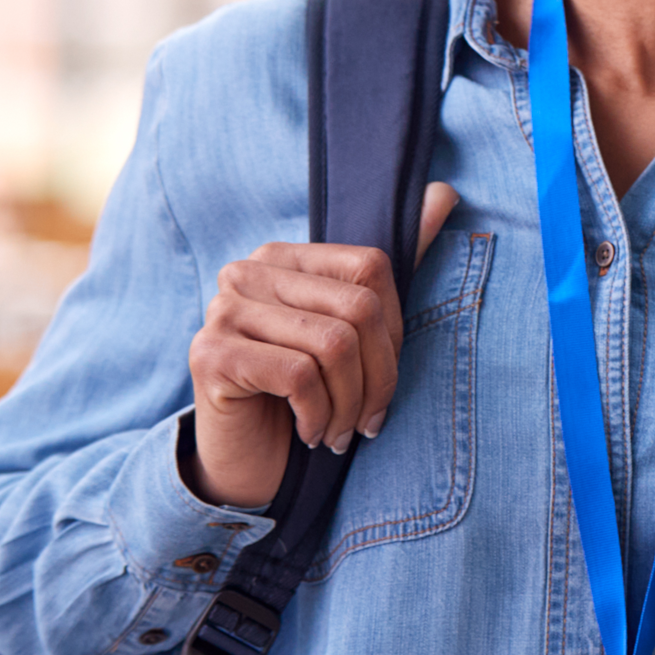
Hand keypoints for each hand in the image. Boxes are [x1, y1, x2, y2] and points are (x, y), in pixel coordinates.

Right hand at [182, 184, 456, 508]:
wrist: (250, 462)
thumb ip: (393, 266)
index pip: (372, 268)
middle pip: (357, 309)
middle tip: (367, 420)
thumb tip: (444, 192)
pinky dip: (318, 414)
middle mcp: (247, 272)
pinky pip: (298, 375)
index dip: (393, 331)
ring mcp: (223, 310)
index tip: (382, 379)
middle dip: (377, 378)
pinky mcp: (210, 354)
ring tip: (340, 431)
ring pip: (332, 344)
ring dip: (349, 404)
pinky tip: (310, 433)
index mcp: (284, 256)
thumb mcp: (356, 331)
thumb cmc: (308, 396)